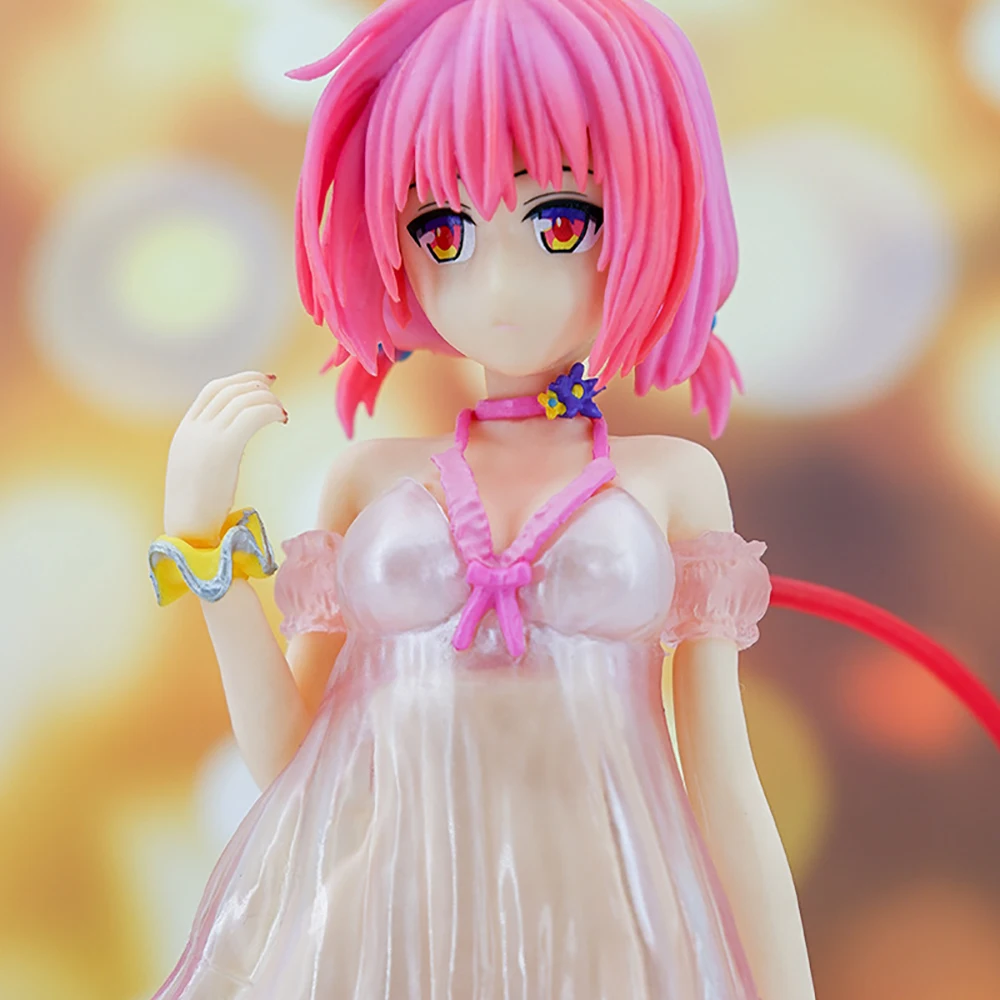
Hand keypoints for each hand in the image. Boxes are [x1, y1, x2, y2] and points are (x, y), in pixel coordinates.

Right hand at [163, 372, 286, 542]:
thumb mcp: (197, 467)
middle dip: (256, 384)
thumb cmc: (198, 507)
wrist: (188, 527)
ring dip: (267, 400)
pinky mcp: (224, 448)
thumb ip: (209, 447)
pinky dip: (270, 410)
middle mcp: (194, 428)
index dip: (239, 380)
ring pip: (243, 400)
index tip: (261, 381)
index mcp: (185, 430)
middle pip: (229, 390)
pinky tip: (282, 419)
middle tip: (276, 392)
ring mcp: (207, 436)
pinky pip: (252, 415)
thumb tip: (234, 438)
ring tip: (282, 413)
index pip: (212, 390)